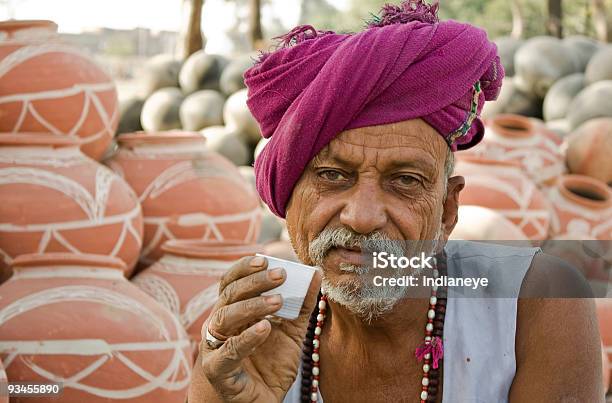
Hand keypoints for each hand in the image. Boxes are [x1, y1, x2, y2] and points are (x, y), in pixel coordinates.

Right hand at [188, 255, 321, 402]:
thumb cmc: (268, 364)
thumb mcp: (290, 332)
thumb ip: (301, 306)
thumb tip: (316, 275)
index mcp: (233, 311)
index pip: (231, 282)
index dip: (244, 268)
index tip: (265, 259)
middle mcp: (220, 325)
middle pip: (230, 294)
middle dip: (255, 282)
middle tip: (280, 274)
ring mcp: (216, 346)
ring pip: (225, 318)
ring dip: (252, 306)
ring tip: (278, 301)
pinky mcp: (218, 370)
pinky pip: (229, 351)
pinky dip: (246, 337)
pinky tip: (265, 328)